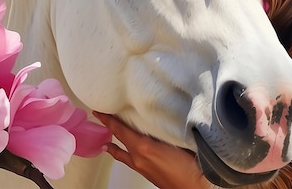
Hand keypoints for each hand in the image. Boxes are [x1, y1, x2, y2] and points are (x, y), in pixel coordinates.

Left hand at [93, 111, 210, 188]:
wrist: (193, 187)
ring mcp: (141, 166)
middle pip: (119, 139)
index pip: (120, 130)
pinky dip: (123, 154)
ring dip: (115, 144)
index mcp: (144, 147)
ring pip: (122, 153)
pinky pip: (129, 160)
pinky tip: (128, 153)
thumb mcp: (178, 141)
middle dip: (109, 128)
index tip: (98, 111)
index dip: (108, 120)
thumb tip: (163, 115)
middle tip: (100, 117)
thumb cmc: (189, 166)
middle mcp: (138, 157)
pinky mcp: (146, 173)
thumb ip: (167, 128)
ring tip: (107, 139)